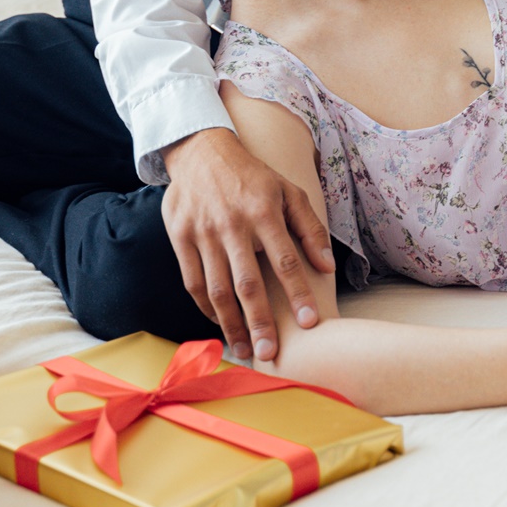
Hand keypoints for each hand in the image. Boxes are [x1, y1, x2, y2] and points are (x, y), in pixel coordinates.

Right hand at [161, 127, 336, 360]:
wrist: (202, 152)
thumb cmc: (253, 177)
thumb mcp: (288, 191)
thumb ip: (310, 229)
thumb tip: (326, 267)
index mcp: (264, 211)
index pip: (285, 260)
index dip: (299, 293)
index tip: (310, 322)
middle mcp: (233, 224)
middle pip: (248, 283)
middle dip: (261, 322)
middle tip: (271, 354)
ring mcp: (203, 232)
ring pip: (217, 289)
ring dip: (231, 324)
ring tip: (245, 349)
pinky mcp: (179, 237)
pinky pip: (192, 282)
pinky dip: (206, 307)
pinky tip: (220, 323)